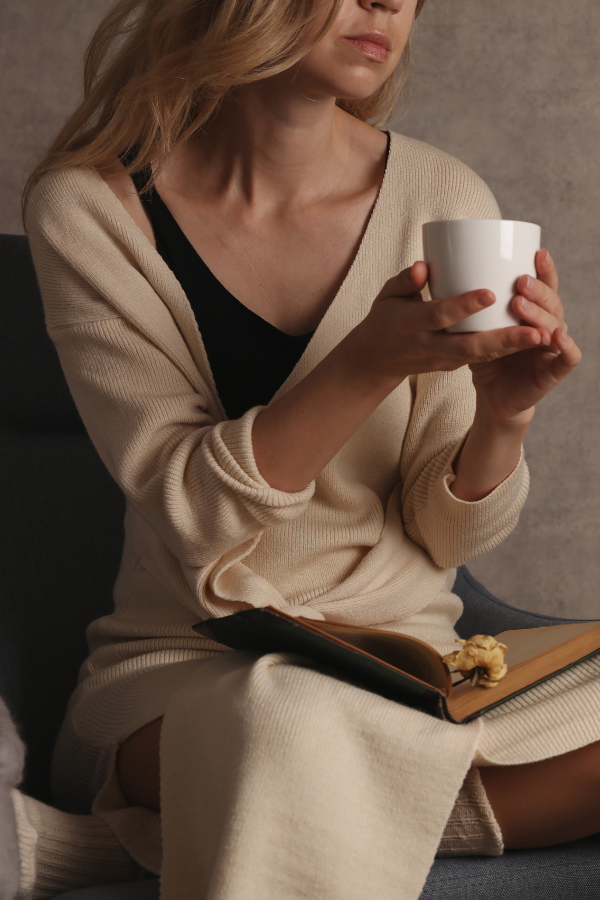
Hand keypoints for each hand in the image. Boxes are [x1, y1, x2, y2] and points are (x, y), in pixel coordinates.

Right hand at [353, 262, 549, 386]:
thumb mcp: (386, 295)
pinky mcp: (451, 365)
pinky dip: (504, 350)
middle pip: (468, 347)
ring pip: (479, 357)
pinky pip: (480, 359)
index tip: (490, 293)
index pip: (439, 316)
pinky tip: (529, 339)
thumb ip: (405, 280)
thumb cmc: (385, 317)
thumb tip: (425, 266)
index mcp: (410, 325)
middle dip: (503, 340)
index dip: (463, 306)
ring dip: (511, 349)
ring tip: (542, 337)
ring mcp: (441, 360)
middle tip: (534, 331)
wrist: (375, 359)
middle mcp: (427, 346)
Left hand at [468, 250, 581, 423]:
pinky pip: (569, 357)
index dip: (545, 269)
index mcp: (531, 310)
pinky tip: (555, 336)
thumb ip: (460, 304)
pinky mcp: (554, 371)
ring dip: (541, 314)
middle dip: (539, 290)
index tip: (536, 252)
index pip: (544, 284)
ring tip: (521, 305)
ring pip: (557, 324)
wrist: (491, 396)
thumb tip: (425, 269)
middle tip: (520, 282)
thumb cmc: (482, 356)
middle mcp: (547, 324)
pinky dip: (567, 346)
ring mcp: (553, 347)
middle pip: (551, 301)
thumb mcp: (471, 327)